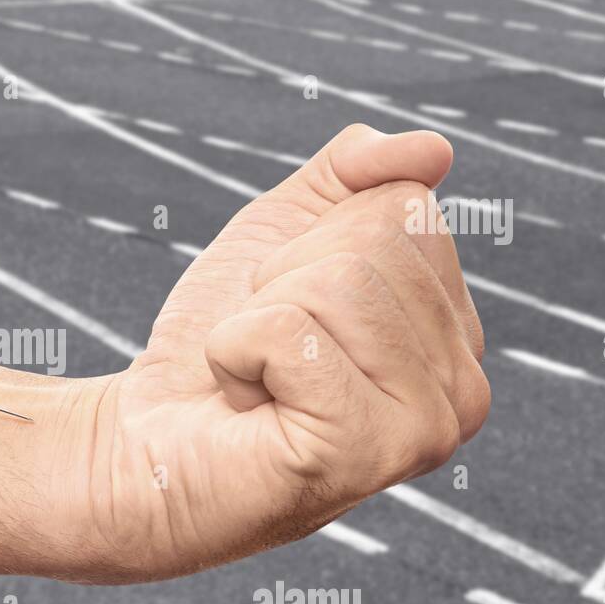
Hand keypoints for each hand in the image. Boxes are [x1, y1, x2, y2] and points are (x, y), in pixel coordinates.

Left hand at [67, 125, 489, 580]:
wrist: (142, 441)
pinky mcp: (363, 454)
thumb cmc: (211, 346)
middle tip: (261, 351)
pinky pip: (292, 333)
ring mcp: (423, 430)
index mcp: (456, 334)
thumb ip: (354, 176)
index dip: (310, 244)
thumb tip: (432, 149)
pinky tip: (243, 405)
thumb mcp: (282, 235)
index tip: (281, 310)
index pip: (405, 209)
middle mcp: (463, 389)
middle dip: (282, 281)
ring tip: (254, 380)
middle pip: (375, 242)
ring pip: (339, 282)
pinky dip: (235, 353)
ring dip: (256, 319)